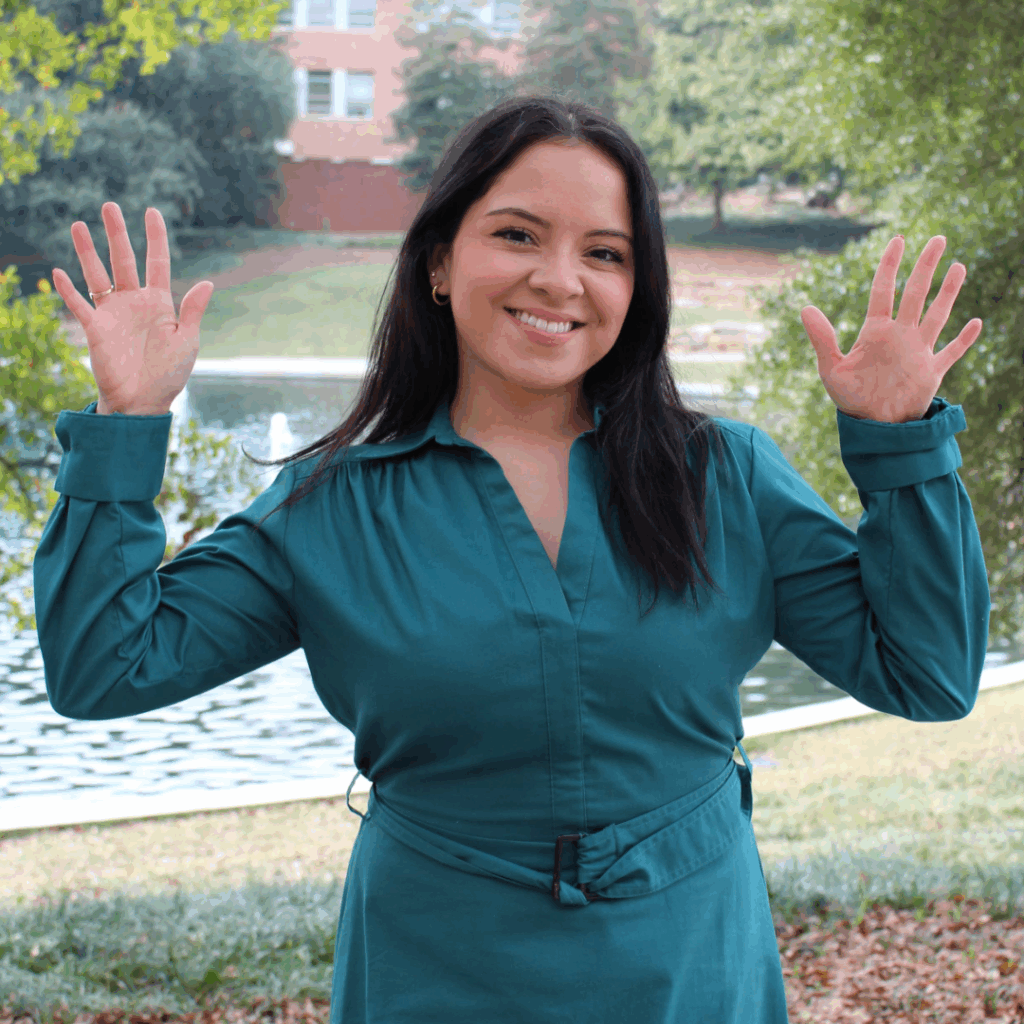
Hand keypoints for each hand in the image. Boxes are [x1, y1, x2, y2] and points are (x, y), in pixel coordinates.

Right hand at [51, 202, 214, 414]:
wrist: (145, 402)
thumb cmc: (169, 374)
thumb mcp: (186, 341)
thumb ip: (192, 311)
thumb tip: (207, 282)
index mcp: (160, 303)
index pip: (157, 262)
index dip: (155, 237)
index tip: (152, 212)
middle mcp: (134, 302)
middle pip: (124, 260)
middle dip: (117, 234)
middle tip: (109, 206)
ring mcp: (113, 314)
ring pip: (98, 275)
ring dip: (88, 252)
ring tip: (79, 225)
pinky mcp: (96, 329)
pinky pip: (80, 305)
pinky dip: (68, 290)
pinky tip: (59, 271)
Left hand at [799, 235, 982, 422]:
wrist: (873, 427)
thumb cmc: (850, 399)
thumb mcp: (832, 369)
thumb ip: (822, 339)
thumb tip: (805, 308)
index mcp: (875, 331)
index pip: (884, 290)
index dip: (890, 265)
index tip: (897, 240)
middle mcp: (899, 336)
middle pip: (916, 293)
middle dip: (926, 266)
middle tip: (937, 238)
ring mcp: (918, 352)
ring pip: (937, 315)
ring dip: (948, 292)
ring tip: (959, 266)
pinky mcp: (932, 372)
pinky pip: (952, 352)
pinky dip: (964, 339)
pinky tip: (976, 323)